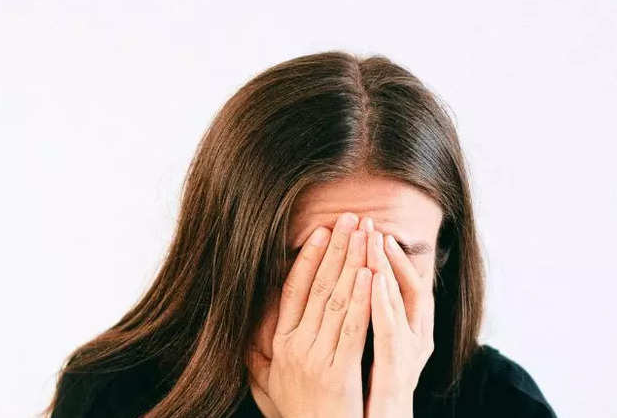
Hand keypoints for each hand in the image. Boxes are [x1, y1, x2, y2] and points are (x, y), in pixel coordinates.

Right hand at [248, 213, 371, 417]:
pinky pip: (351, 330)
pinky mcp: (337, 374)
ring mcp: (315, 360)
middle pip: (318, 287)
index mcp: (281, 343)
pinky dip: (361, 300)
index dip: (308, 258)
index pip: (293, 290)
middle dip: (337, 249)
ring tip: (365, 235)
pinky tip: (370, 274)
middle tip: (351, 218)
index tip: (322, 231)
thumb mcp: (271, 383)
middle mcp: (294, 347)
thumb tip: (247, 334)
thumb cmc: (299, 414)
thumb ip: (259, 356)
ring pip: (337, 301)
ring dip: (352, 263)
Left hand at [360, 220, 434, 417]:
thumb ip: (362, 323)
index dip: (385, 257)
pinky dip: (383, 303)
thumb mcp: (366, 353)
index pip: (398, 284)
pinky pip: (390, 334)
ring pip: (401, 303)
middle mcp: (414, 340)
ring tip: (374, 239)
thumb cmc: (368, 396)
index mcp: (405, 333)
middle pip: (403, 286)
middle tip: (370, 222)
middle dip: (384, 253)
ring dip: (387, 268)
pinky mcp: (399, 374)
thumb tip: (346, 292)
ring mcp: (409, 356)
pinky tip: (373, 279)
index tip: (368, 229)